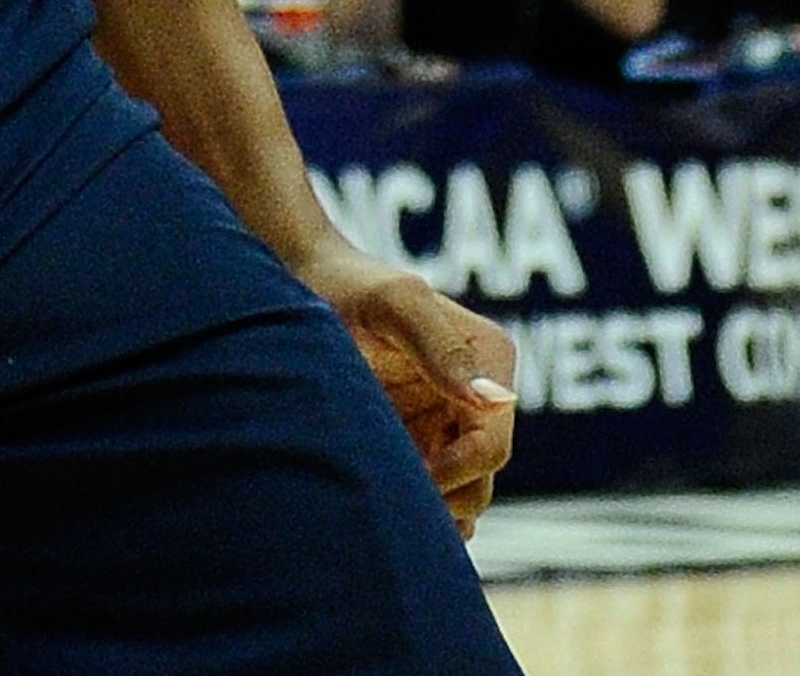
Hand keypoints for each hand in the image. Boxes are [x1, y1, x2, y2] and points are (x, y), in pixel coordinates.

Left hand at [294, 242, 518, 535]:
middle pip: (481, 480)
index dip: (452, 472)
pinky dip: (420, 513)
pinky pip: (439, 498)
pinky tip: (384, 507)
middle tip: (383, 486)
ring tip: (379, 495)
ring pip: (463, 496)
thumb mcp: (393, 303)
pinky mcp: (422, 444)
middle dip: (441, 496)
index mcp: (489, 359)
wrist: (304, 286)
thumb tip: (494, 402)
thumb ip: (438, 345)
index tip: (404, 471)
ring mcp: (449, 424)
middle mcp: (478, 396)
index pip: (491, 446)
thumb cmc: (347, 285)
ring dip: (429, 509)